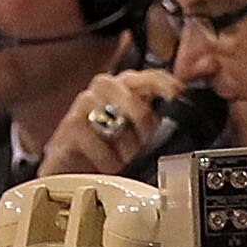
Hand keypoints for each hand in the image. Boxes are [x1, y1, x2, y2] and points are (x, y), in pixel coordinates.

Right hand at [39, 66, 175, 180]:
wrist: (72, 170)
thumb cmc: (106, 148)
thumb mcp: (136, 132)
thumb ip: (151, 116)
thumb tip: (174, 109)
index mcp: (124, 86)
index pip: (147, 75)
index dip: (163, 82)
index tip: (177, 93)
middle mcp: (103, 89)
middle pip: (131, 96)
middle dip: (141, 122)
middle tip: (139, 141)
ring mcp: (83, 104)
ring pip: (117, 121)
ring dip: (125, 147)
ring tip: (120, 157)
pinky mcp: (69, 126)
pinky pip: (100, 144)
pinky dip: (108, 161)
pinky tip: (104, 164)